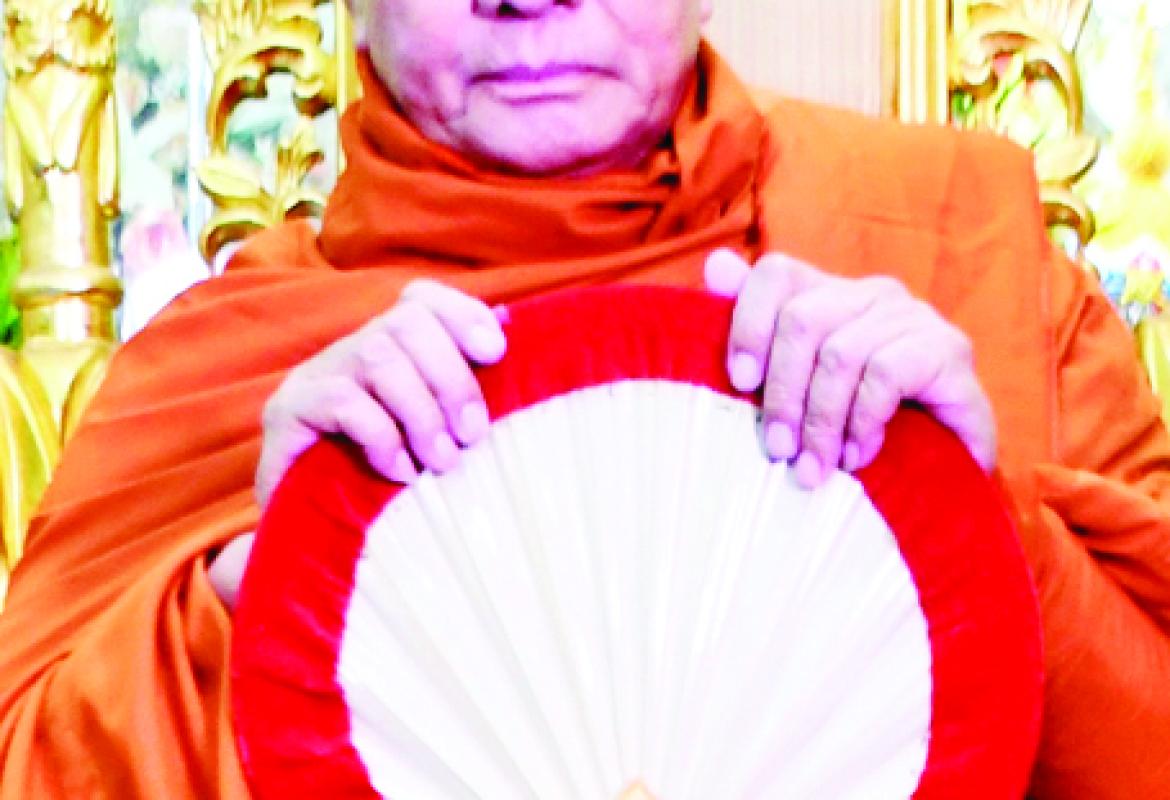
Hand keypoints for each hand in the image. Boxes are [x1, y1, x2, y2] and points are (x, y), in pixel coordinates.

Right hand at [255, 279, 506, 507]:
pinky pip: (342, 400)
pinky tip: (400, 471)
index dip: (462, 314)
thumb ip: (460, 389)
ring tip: (442, 461)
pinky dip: (382, 436)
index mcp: (387, 348)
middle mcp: (349, 350)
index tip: (496, 353)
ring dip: (422, 411)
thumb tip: (506, 327)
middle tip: (473, 436)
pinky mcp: (286, 410)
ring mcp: (313, 376)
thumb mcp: (433, 436)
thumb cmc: (383, 485)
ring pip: (377, 355)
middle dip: (451, 378)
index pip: (421, 299)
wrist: (306, 536)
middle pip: (406, 320)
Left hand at [705, 249, 995, 488]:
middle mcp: (874, 295)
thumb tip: (716, 265)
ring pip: (842, 353)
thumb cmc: (857, 430)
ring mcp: (916, 319)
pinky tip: (857, 454)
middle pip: (803, 320)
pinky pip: (887, 374)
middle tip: (777, 449)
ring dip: (820, 420)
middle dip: (782, 393)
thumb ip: (759, 332)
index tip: (739, 382)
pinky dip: (862, 420)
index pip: (777, 274)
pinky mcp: (950, 352)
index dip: (749, 322)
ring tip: (813, 466)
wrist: (943, 474)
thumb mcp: (800, 389)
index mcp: (831, 295)